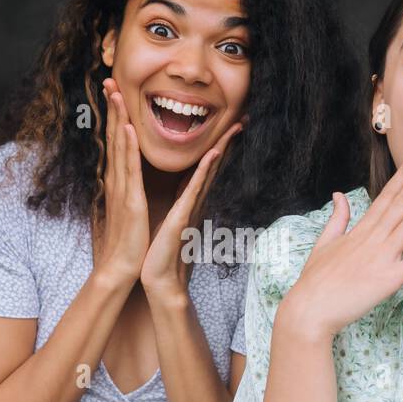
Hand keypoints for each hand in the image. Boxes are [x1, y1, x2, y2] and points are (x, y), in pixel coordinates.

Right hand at [92, 78, 149, 287]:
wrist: (123, 268)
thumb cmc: (129, 241)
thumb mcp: (129, 208)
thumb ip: (129, 189)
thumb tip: (129, 177)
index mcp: (120, 182)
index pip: (118, 142)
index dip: (116, 116)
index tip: (115, 92)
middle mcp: (118, 181)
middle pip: (114, 137)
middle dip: (112, 108)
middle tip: (109, 79)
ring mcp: (123, 189)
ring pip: (120, 146)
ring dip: (118, 118)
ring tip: (116, 92)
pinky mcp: (131, 202)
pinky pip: (130, 170)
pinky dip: (128, 148)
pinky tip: (128, 128)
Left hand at [140, 120, 243, 301]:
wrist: (160, 282)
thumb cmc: (162, 255)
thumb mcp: (170, 225)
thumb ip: (178, 210)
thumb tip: (181, 199)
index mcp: (188, 203)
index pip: (204, 170)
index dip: (216, 148)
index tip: (227, 129)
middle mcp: (194, 203)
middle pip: (213, 167)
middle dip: (226, 143)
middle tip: (242, 120)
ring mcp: (191, 209)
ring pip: (208, 173)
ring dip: (221, 149)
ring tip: (234, 128)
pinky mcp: (183, 217)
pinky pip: (194, 189)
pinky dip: (205, 170)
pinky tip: (213, 154)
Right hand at [278, 148, 402, 340]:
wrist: (310, 309)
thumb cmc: (315, 280)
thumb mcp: (324, 243)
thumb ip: (337, 218)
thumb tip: (339, 195)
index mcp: (360, 230)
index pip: (386, 196)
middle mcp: (373, 239)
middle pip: (401, 203)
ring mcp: (381, 258)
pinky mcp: (388, 280)